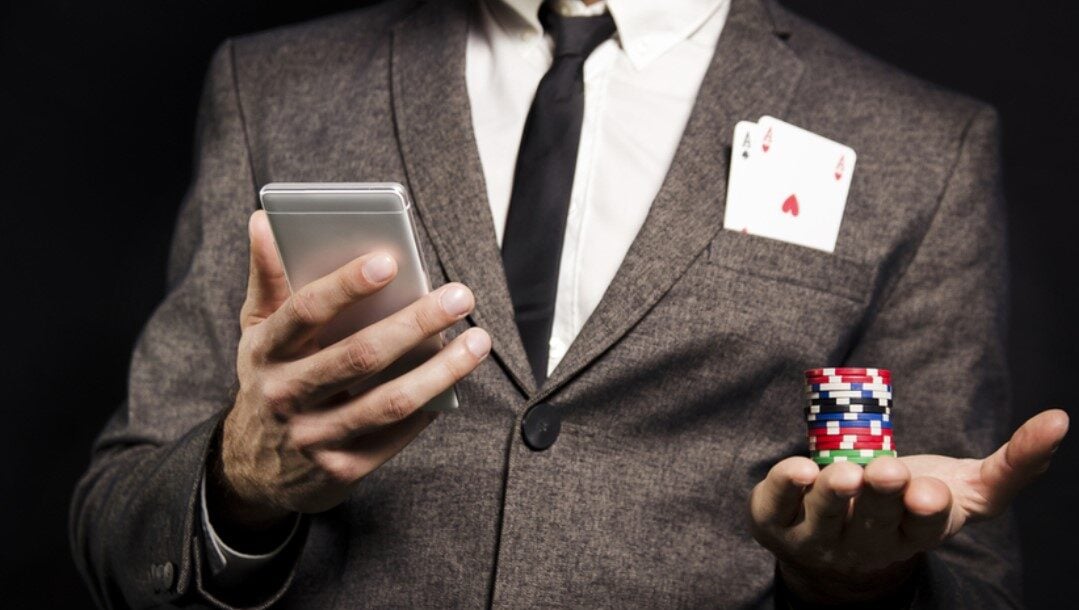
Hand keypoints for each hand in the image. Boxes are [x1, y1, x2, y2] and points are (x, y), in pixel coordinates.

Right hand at [207, 211, 490, 534]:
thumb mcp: (258, 330)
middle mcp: (284, 396)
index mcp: (264, 350)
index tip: (390, 259)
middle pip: (359, 356)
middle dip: (415, 323)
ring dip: (440, 370)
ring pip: (388, 402)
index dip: (346, 285)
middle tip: (459, 295)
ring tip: (478, 340)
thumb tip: (265, 219)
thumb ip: (268, 277)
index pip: (305, 311)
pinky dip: (430, 406)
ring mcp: (312, 438)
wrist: (254, 467)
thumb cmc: (271, 377)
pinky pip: (395, 436)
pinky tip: (456, 381)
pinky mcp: (341, 471)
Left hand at [748, 409, 1068, 603]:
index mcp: (916, 533)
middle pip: (875, 523)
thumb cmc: (906, 505)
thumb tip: (1060, 419)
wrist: (836, 546)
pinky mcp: (775, 522)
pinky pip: (775, 505)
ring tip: (842, 473)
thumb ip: (1014, 464)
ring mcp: (818, 537)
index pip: (925, 527)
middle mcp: (867, 543)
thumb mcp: (965, 489)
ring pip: (825, 519)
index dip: (926, 510)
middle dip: (881, 496)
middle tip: (885, 471)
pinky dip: (784, 486)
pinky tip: (798, 468)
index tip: (929, 491)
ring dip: (833, 494)